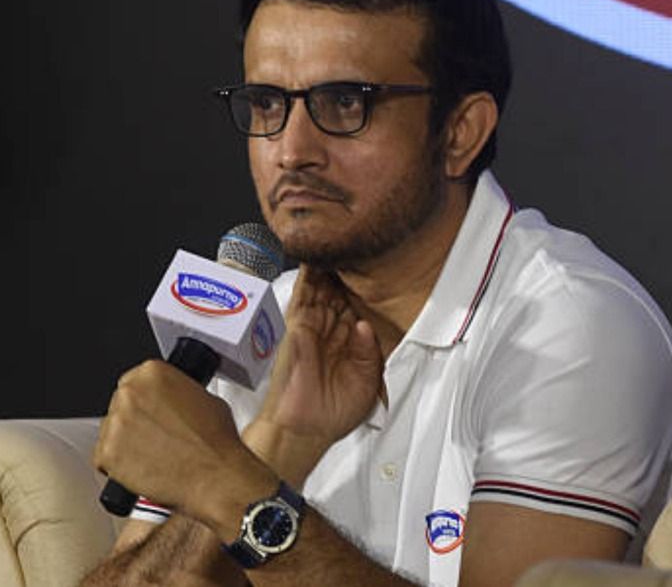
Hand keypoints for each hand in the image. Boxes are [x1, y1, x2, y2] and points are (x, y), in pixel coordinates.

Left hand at [93, 360, 276, 538]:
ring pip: (110, 430)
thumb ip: (177, 391)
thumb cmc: (216, 444)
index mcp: (152, 372)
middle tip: (153, 438)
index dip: (143, 401)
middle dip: (133, 421)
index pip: (133, 380)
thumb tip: (169, 399)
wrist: (217, 478)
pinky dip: (117, 467)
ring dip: (124, 443)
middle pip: (119, 404)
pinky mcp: (107, 452)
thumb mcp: (204, 398)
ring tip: (151, 457)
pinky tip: (141, 470)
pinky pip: (103, 458)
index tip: (148, 412)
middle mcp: (130, 393)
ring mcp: (116, 422)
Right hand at [244, 264, 384, 483]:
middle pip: (338, 293)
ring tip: (335, 241)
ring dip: (328, 268)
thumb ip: (368, 352)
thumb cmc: (331, 414)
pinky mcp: (296, 328)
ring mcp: (311, 328)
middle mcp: (328, 332)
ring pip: (320, 289)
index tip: (375, 268)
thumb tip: (363, 325)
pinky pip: (301, 297)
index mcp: (345, 344)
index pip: (355, 307)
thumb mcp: (365, 382)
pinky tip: (313, 259)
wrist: (303, 429)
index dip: (363, 289)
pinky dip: (307, 277)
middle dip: (346, 272)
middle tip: (355, 245)